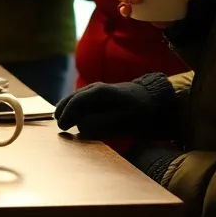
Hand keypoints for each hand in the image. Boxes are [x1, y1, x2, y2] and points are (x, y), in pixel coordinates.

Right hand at [54, 73, 174, 139]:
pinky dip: (76, 109)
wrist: (154, 102)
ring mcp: (97, 90)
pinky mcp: (101, 95)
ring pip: (75, 99)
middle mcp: (95, 88)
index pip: (75, 102)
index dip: (66, 115)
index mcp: (99, 92)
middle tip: (61, 127)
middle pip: (72, 99)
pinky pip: (82, 101)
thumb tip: (79, 125)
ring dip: (69, 110)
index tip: (62, 128)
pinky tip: (75, 118)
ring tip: (65, 122)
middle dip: (64, 111)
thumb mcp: (120, 122)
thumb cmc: (138, 113)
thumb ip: (98, 124)